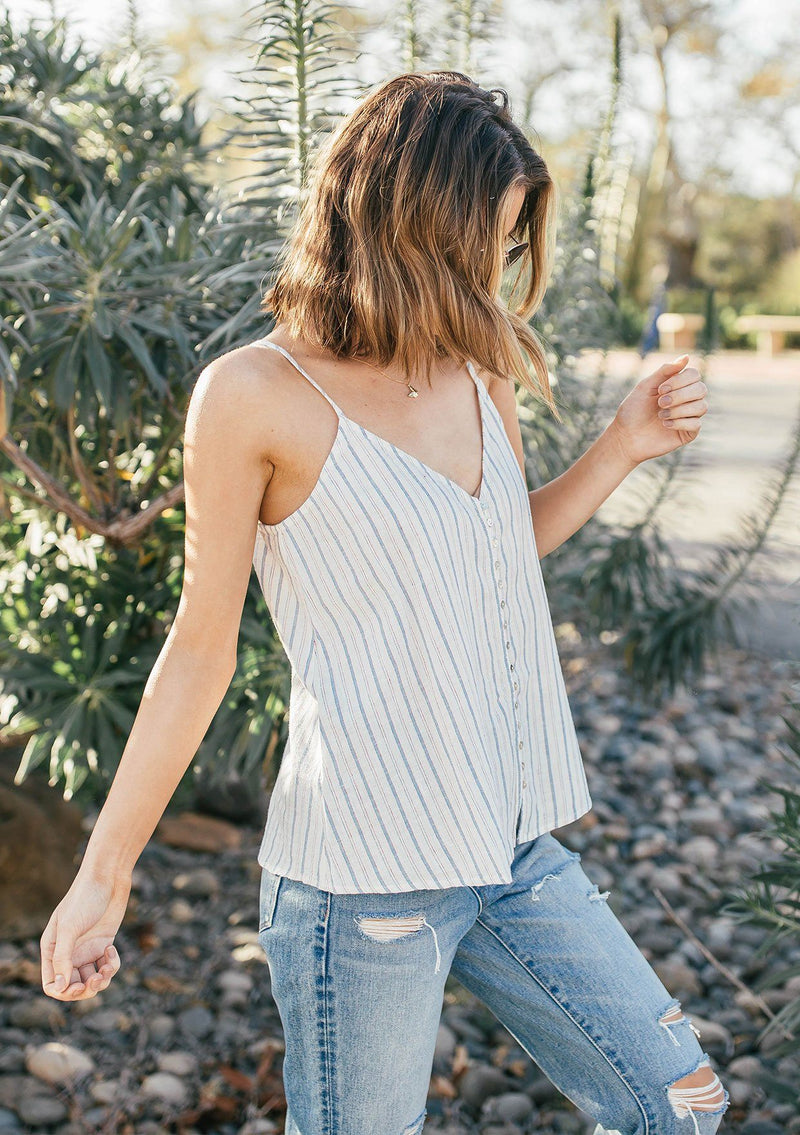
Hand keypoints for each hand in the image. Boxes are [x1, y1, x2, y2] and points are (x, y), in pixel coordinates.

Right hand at [40, 869, 129, 999]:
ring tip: (108, 968)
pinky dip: (111, 964)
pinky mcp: (104, 944)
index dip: (64, 992)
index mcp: (53, 949)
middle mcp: (69, 952)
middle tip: (97, 980)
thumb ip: (63, 957)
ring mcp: (87, 949)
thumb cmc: (85, 898)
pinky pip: (107, 967)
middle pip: (73, 986)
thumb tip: (60, 987)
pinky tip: (111, 948)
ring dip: (101, 980)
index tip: (78, 986)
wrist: (108, 877)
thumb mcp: (70, 927)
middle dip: (85, 989)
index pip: (53, 984)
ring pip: (92, 980)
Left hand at [609, 354, 707, 466]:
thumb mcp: (646, 386)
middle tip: (660, 403)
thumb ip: (665, 371)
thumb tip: (686, 357)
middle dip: (680, 396)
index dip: (680, 380)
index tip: (660, 389)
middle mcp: (687, 399)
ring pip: (702, 406)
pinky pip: (696, 424)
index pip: (694, 375)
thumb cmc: (633, 410)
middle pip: (701, 389)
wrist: (625, 436)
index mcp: (678, 386)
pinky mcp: (688, 433)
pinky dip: (679, 423)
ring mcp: (689, 416)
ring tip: (661, 415)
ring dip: (679, 410)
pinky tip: (664, 425)